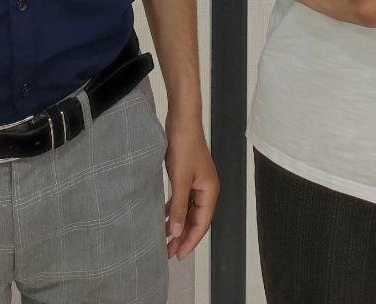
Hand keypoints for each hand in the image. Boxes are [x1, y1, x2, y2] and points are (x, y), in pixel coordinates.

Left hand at [163, 115, 218, 259]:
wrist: (182, 120)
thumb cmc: (184, 147)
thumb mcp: (180, 180)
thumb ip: (180, 207)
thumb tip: (178, 233)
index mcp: (210, 191)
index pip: (201, 224)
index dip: (190, 241)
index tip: (178, 256)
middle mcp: (206, 189)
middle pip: (196, 219)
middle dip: (184, 236)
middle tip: (169, 252)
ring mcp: (197, 181)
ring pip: (189, 210)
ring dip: (178, 224)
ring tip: (165, 239)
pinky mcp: (188, 175)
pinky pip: (183, 199)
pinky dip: (175, 209)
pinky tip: (165, 216)